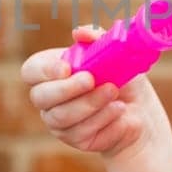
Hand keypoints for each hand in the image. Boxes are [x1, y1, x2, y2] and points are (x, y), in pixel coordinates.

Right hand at [20, 25, 159, 159]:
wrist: (140, 109)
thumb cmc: (121, 77)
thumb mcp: (113, 53)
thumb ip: (96, 38)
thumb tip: (79, 32)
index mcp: (51, 72)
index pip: (31, 71)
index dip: (44, 70)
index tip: (66, 68)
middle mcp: (48, 98)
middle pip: (40, 97)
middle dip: (66, 88)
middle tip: (91, 79)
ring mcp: (59, 122)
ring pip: (62, 116)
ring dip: (90, 103)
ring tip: (113, 91)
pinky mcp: (75, 139)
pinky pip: (82, 132)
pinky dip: (104, 118)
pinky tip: (119, 110)